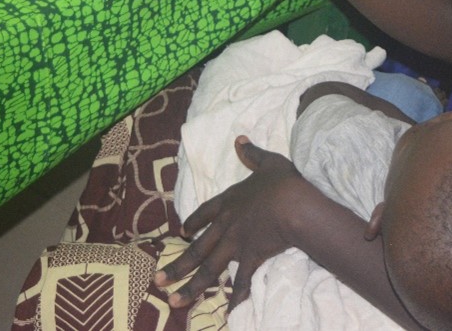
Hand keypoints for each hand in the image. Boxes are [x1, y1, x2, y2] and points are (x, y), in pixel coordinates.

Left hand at [154, 136, 309, 309]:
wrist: (292, 204)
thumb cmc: (282, 181)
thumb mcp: (268, 161)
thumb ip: (252, 153)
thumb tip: (240, 138)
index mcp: (228, 201)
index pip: (204, 213)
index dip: (192, 223)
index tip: (182, 233)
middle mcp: (226, 225)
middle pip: (197, 249)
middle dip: (177, 266)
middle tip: (159, 280)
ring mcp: (236, 244)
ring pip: (209, 270)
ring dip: (191, 287)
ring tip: (174, 302)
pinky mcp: (250, 258)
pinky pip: (241, 283)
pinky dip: (234, 298)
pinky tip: (227, 313)